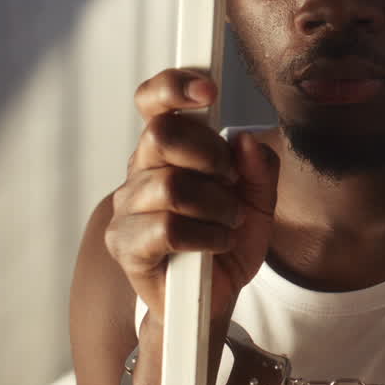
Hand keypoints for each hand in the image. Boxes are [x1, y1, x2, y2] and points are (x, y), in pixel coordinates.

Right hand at [104, 69, 278, 325]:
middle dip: (209, 156)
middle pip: (162, 135)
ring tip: (228, 222)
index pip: (152, 102)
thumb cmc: (226, 242)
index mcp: (167, 149)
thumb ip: (258, 168)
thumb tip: (245, 140)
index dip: (173, 86)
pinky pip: (166, 228)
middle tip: (230, 181)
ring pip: (170, 186)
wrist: (213, 299)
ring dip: (215, 206)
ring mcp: (128, 208)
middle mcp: (141, 171)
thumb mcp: (259, 202)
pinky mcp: (126, 245)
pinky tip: (216, 244)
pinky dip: (205, 236)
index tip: (209, 91)